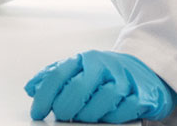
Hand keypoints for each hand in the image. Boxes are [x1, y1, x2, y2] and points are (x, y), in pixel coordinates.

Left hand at [25, 50, 176, 122]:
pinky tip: (106, 115)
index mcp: (85, 59)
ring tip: (84, 116)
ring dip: (88, 115)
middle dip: (65, 107)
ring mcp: (123, 80)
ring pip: (100, 101)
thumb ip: (54, 76)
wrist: (145, 73)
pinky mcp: (140, 94)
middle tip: (62, 116)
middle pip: (78, 88)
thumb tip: (31, 87)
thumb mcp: (79, 69)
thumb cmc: (107, 73)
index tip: (38, 112)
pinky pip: (121, 111)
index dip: (44, 96)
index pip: (58, 75)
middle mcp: (104, 66)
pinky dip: (111, 117)